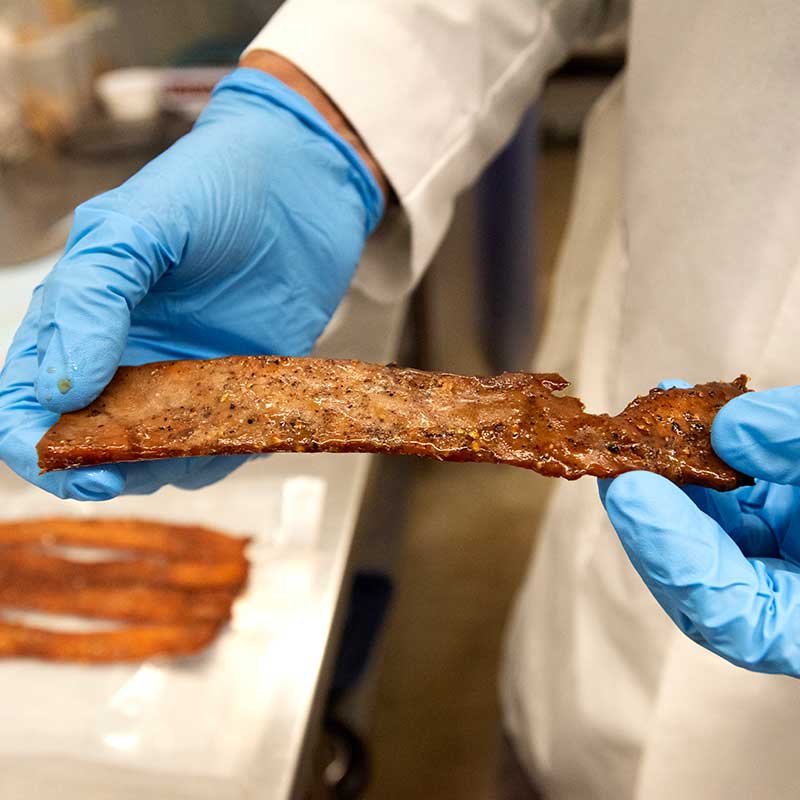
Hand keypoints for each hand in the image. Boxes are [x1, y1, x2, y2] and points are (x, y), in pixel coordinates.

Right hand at [0, 66, 382, 499]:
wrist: (304, 180)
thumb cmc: (211, 186)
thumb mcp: (133, 226)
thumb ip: (92, 299)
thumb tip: (60, 391)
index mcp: (78, 318)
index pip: (27, 398)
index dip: (32, 442)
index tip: (66, 461)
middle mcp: (124, 355)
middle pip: (85, 439)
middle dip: (87, 469)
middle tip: (113, 478)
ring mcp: (182, 375)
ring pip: (150, 452)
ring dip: (154, 468)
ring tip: (178, 452)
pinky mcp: (238, 386)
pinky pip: (216, 442)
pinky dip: (215, 455)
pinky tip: (229, 441)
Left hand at [600, 381, 799, 675]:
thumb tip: (730, 429)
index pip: (737, 618)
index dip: (675, 559)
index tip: (629, 492)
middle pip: (706, 583)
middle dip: (655, 520)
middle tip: (615, 462)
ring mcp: (792, 561)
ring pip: (711, 536)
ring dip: (671, 482)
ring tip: (647, 422)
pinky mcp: (785, 521)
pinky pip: (732, 500)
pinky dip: (704, 461)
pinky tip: (686, 413)